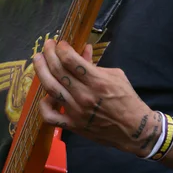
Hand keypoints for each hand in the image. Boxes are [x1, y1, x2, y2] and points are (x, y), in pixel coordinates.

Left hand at [33, 39, 159, 155]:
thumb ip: (95, 64)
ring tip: (38, 59)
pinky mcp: (72, 125)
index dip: (62, 49)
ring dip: (41, 71)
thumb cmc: (127, 99)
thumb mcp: (116, 76)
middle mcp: (84, 95)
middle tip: (47, 45)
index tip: (61, 43)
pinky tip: (46, 96)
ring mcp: (76, 111)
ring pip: (51, 89)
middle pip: (58, 71)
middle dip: (49, 54)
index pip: (71, 60)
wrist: (134, 129)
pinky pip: (50, 116)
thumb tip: (82, 50)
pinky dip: (44, 105)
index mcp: (97, 81)